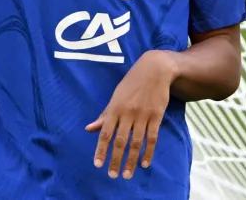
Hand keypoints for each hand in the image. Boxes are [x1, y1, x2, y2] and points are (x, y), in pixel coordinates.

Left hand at [85, 50, 177, 178]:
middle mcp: (127, 113)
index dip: (101, 149)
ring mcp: (143, 115)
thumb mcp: (115, 96)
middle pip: (120, 140)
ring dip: (131, 160)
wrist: (154, 70)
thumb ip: (104, 115)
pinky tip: (145, 163)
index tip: (98, 164)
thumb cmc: (131, 84)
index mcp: (114, 108)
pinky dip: (149, 152)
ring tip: (127, 174)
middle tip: (112, 175)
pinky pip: (152, 138)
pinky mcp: (156, 116)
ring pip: (136, 142)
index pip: (105, 133)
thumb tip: (89, 129)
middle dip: (115, 159)